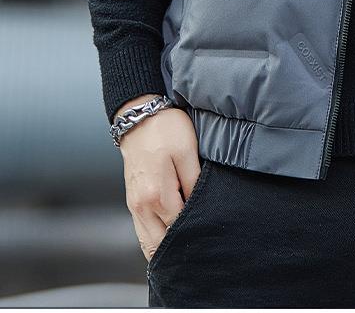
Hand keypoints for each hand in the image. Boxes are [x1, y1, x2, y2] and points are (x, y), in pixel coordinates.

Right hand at [116, 94, 200, 260]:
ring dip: (164, 248)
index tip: (209, 232)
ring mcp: (134, 206)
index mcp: (157, 195)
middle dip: (178, 250)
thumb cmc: (166, 130)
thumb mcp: (187, 152)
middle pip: (158, 246)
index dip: (195, 233)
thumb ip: (194, 183)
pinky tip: (170, 235)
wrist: (139, 117)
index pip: (178, 229)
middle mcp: (141, 206)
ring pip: (147, 243)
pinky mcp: (132, 201)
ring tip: (186, 245)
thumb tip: (200, 208)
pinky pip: (142, 231)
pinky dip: (154, 238)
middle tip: (200, 248)